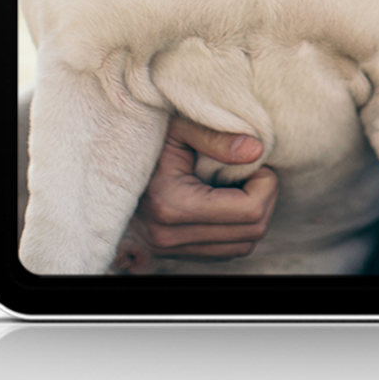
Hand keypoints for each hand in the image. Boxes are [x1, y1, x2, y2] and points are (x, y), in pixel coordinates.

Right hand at [111, 117, 278, 273]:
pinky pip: (226, 250)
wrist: (111, 162)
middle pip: (251, 232)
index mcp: (172, 205)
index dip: (267, 183)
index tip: (257, 159)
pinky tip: (229, 198)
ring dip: (254, 214)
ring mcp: (170, 249)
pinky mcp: (176, 253)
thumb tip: (256, 151)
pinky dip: (238, 227)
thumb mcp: (181, 127)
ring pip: (242, 246)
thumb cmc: (149, 137)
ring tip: (242, 182)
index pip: (249, 211)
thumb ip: (218, 137)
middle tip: (256, 168)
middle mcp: (169, 236)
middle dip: (266, 198)